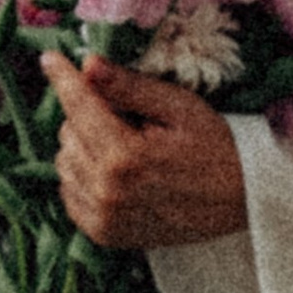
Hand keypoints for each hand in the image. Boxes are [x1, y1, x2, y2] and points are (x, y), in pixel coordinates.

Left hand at [39, 52, 248, 249]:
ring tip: (121, 143)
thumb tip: (87, 64)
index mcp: (125, 156)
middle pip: (67, 134)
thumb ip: (129, 87)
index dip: (62, 78)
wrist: (243, 201)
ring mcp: (104, 218)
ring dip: (82, 146)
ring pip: (64, 164)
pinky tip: (113, 170)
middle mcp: (107, 191)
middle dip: (85, 114)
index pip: (79, 107)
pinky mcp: (105, 235)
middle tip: (123, 114)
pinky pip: (70, 194)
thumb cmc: (215, 146)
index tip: (50, 58)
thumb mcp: (178, 107)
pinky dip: (82, 176)